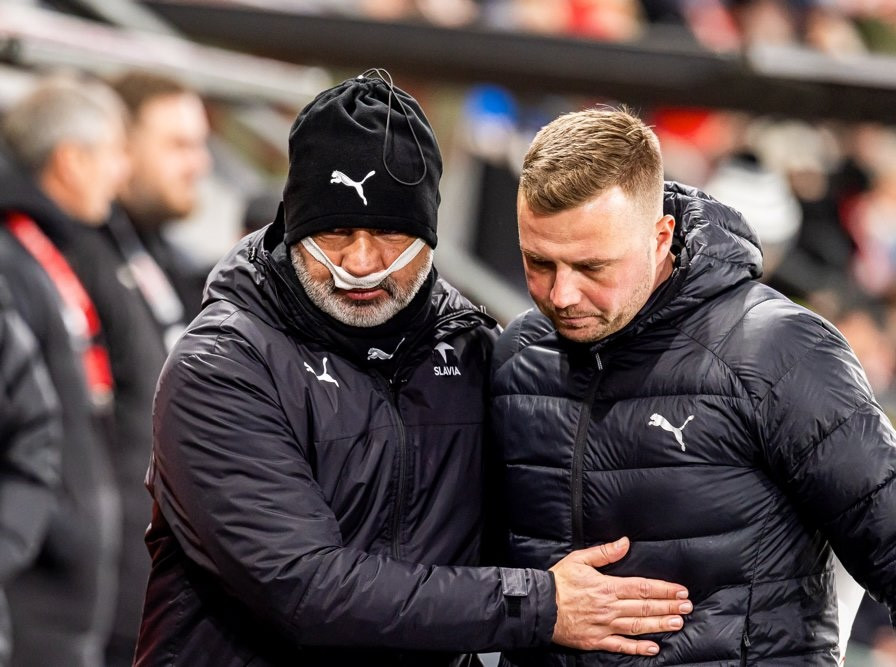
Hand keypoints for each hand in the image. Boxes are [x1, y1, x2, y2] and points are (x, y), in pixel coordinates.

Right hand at [549, 537, 690, 654]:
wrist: (539, 606)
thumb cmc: (558, 581)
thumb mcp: (579, 559)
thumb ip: (605, 552)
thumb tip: (625, 542)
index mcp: (607, 587)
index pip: (643, 587)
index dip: (664, 590)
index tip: (680, 591)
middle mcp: (609, 607)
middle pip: (644, 607)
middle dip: (668, 607)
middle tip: (687, 608)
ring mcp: (604, 626)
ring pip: (637, 626)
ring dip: (659, 624)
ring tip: (677, 624)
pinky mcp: (597, 640)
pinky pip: (621, 645)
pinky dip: (638, 648)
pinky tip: (653, 648)